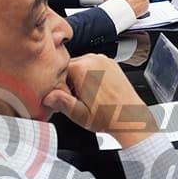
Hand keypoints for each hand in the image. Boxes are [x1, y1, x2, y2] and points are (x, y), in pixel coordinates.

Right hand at [42, 53, 156, 146]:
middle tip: (77, 100)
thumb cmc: (108, 117)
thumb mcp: (78, 114)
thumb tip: (47, 96)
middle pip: (70, 67)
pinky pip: (94, 67)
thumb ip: (59, 102)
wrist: (130, 118)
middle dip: (69, 82)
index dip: (59, 86)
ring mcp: (104, 61)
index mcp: (82, 68)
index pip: (58, 71)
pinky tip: (96, 92)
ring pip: (82, 66)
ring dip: (80, 79)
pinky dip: (92, 77)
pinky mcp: (112, 65)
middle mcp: (93, 60)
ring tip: (88, 97)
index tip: (65, 97)